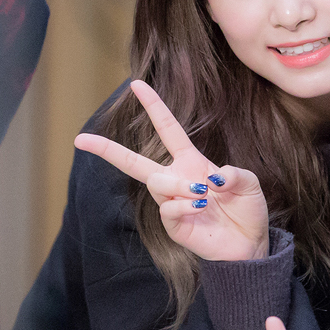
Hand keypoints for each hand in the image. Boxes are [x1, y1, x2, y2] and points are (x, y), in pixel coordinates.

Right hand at [74, 80, 270, 261]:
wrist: (249, 245)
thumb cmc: (247, 211)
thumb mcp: (249, 184)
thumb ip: (235, 174)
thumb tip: (212, 178)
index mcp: (191, 162)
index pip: (167, 129)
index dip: (153, 106)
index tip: (135, 84)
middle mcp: (176, 179)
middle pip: (133, 161)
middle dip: (106, 149)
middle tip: (80, 139)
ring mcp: (172, 202)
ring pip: (156, 183)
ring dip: (179, 185)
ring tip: (203, 196)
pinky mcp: (173, 225)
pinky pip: (167, 209)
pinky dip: (184, 205)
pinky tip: (200, 208)